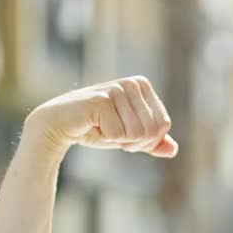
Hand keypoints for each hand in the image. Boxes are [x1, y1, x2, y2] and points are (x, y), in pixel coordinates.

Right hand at [25, 76, 177, 157]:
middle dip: (133, 142)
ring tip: (102, 128)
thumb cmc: (96, 128)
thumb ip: (152, 142)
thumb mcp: (129, 136)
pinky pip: (119, 135)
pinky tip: (92, 126)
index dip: (145, 139)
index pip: (163, 125)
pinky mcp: (101, 101)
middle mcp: (132, 83)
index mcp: (142, 85)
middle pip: (153, 131)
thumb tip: (173, 149)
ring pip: (137, 134)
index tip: (124, 132)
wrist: (59, 125)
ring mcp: (116, 89)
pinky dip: (105, 139)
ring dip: (119, 141)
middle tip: (111, 132)